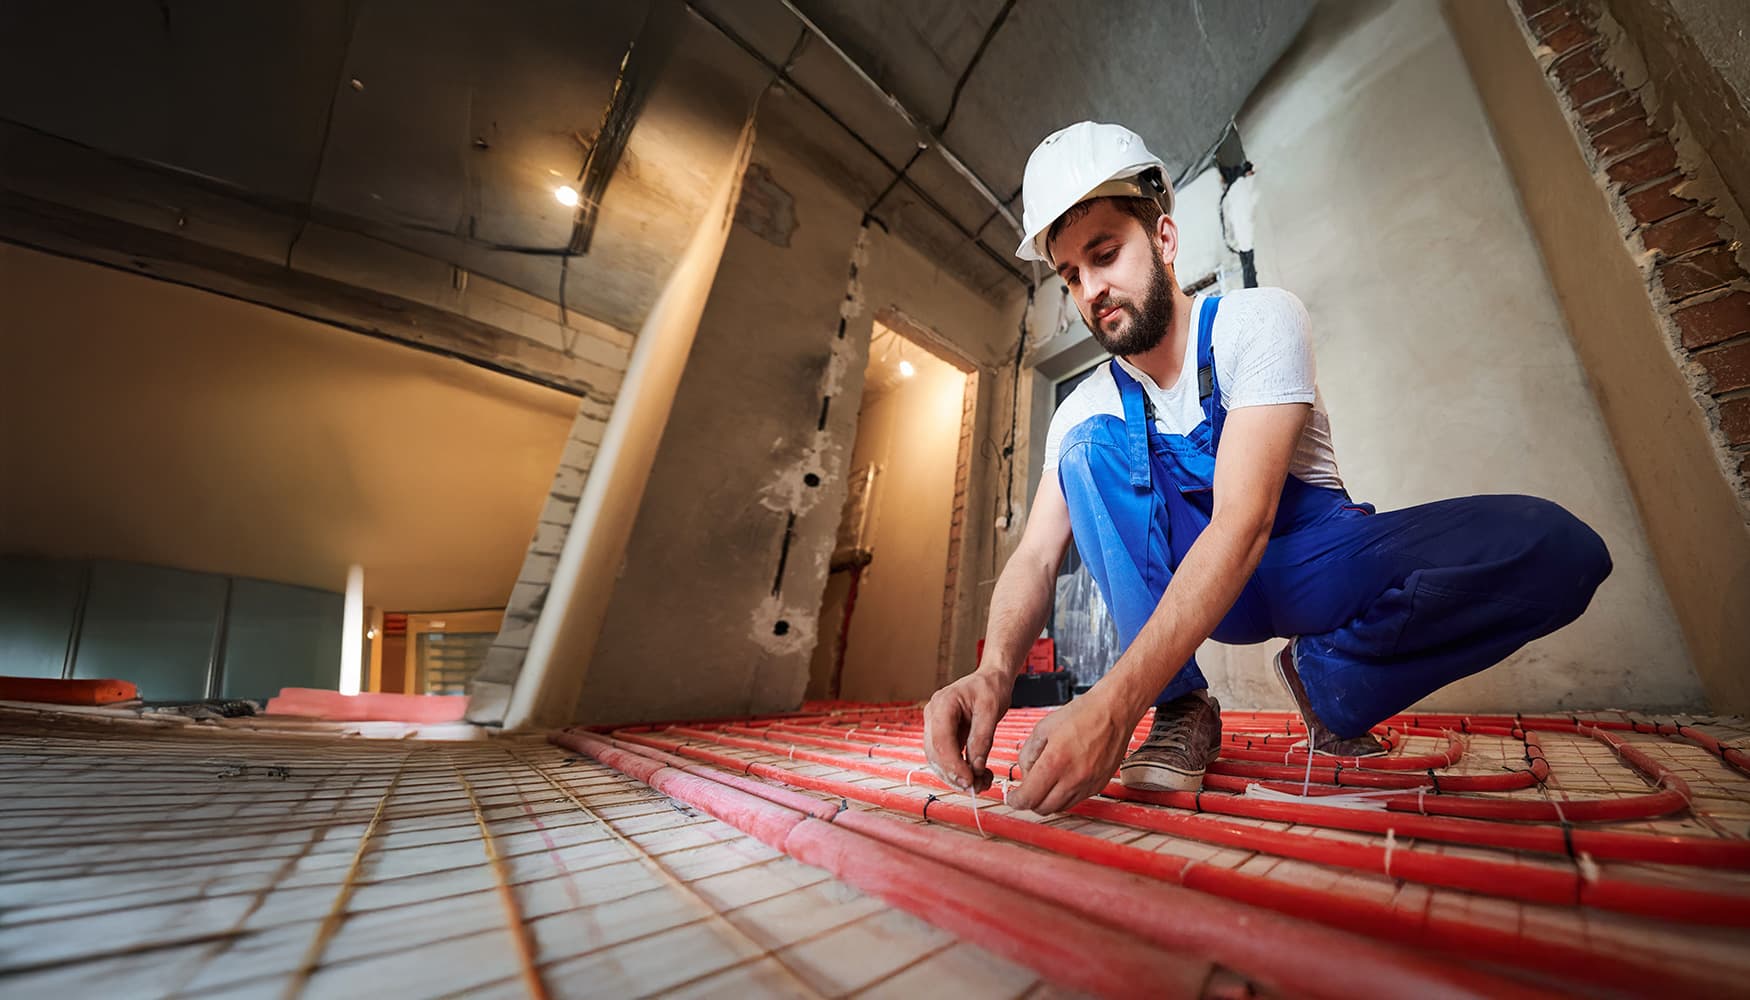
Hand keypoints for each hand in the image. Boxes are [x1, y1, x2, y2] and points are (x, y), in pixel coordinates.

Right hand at [923, 668, 1011, 791]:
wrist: (990, 678)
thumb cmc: (991, 688)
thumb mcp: (991, 710)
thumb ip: (982, 738)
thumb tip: (976, 767)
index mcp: (942, 704)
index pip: (940, 741)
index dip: (952, 765)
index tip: (970, 781)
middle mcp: (933, 715)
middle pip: (934, 754)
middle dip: (954, 775)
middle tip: (977, 788)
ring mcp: (935, 725)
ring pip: (937, 760)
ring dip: (956, 777)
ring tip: (981, 783)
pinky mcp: (943, 735)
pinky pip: (945, 757)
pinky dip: (959, 770)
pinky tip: (978, 775)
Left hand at [1006, 690, 1138, 814]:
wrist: (1114, 711)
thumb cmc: (1081, 714)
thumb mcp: (1043, 728)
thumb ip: (1027, 754)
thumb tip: (1025, 775)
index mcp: (1055, 761)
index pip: (1029, 798)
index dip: (1015, 801)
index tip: (1012, 798)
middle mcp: (1074, 777)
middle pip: (1043, 808)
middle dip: (1030, 802)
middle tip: (1027, 790)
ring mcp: (1088, 784)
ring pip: (1060, 807)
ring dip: (1048, 800)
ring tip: (1046, 781)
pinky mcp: (1099, 785)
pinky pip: (1076, 800)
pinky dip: (1064, 796)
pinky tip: (1063, 779)